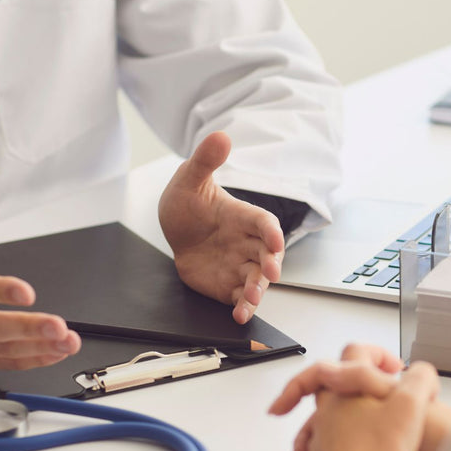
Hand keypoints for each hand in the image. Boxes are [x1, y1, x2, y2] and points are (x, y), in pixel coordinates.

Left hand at [158, 132, 285, 324]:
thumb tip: (220, 136)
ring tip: (251, 300)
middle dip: (270, 266)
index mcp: (243, 217)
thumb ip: (206, 160)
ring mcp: (240, 265)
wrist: (176, 230)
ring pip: (257, 280)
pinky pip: (240, 298)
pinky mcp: (229, 285)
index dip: (272, 231)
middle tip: (270, 273)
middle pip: (267, 255)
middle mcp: (247, 243)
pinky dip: (243, 308)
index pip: (264, 223)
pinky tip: (239, 315)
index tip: (274, 239)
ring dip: (257, 291)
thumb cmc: (189, 203)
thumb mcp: (190, 179)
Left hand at [270, 344, 450, 450]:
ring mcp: (321, 439)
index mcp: (346, 389)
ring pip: (322, 420)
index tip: (390, 366)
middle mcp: (328, 411)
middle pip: (329, 384)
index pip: (353, 352)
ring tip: (362, 429)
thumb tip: (421, 372)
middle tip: (365, 390)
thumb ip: (420, 378)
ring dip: (337, 420)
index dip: (376, 353)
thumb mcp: (413, 405)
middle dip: (347, 384)